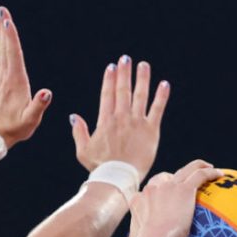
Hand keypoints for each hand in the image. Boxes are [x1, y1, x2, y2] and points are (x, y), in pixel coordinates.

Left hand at [0, 6, 51, 147]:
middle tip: (1, 10)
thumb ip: (39, 106)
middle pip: (4, 47)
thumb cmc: (15, 128)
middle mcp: (5, 76)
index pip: (14, 55)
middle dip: (4, 28)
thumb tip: (47, 92)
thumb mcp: (30, 120)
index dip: (11, 38)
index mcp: (16, 82)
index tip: (8, 21)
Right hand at [70, 55, 169, 180]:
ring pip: (140, 95)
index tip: (111, 67)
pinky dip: (161, 96)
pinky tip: (164, 84)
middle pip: (123, 90)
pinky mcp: (151, 130)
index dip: (109, 80)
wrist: (119, 178)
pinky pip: (157, 109)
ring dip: (142, 78)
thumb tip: (73, 116)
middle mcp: (121, 118)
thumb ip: (78, 132)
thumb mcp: (83, 150)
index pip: (107, 95)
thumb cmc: (99, 167)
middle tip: (125, 59)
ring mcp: (137, 123)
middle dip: (124, 73)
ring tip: (143, 65)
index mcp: (105, 122)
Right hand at [113, 160, 222, 236]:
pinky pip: (199, 174)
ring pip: (186, 169)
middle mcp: (152, 188)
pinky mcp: (184, 189)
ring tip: (208, 169)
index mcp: (138, 199)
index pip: (151, 189)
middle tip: (189, 185)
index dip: (161, 190)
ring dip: (197, 167)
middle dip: (177, 178)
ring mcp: (168, 186)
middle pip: (167, 176)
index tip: (171, 196)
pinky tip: (219, 174)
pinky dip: (209, 172)